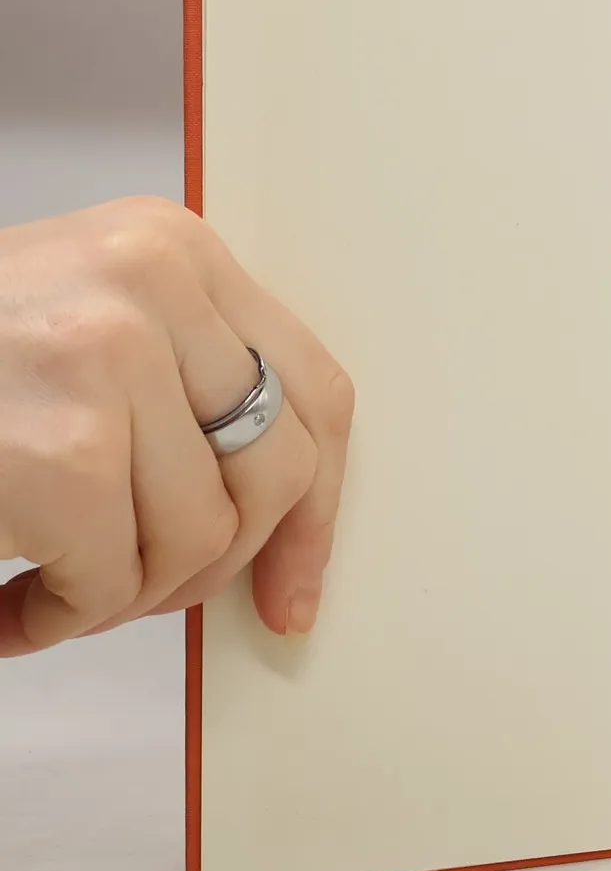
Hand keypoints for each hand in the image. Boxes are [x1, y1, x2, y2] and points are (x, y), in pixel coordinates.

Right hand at [0, 197, 352, 655]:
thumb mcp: (79, 326)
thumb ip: (179, 387)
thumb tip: (281, 528)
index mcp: (173, 250)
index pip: (312, 389)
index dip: (319, 506)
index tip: (295, 589)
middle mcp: (156, 284)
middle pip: (276, 471)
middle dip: (214, 564)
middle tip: (133, 595)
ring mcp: (109, 357)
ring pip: (200, 537)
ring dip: (123, 596)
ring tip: (50, 587)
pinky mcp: (59, 449)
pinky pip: (113, 579)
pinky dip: (60, 621)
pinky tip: (8, 608)